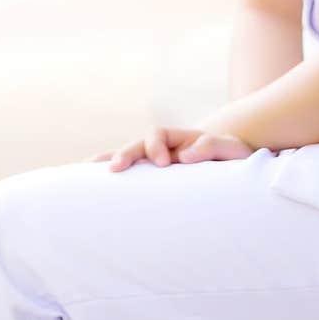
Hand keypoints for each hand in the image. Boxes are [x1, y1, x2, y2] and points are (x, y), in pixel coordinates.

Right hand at [88, 126, 255, 171]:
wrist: (232, 166)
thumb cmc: (232, 157)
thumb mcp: (229, 149)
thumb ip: (212, 147)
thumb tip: (185, 157)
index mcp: (178, 137)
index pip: (158, 135)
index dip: (156, 147)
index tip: (164, 164)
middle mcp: (163, 147)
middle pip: (137, 144)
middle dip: (125, 154)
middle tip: (116, 169)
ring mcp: (155, 163)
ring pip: (127, 157)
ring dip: (108, 162)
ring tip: (87, 172)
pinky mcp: (153, 180)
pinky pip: (130, 176)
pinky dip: (110, 177)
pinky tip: (91, 184)